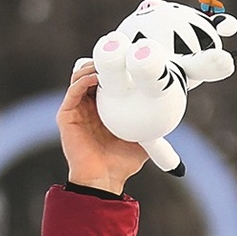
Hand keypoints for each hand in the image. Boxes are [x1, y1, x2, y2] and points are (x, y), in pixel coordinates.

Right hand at [59, 59, 148, 193]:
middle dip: (102, 62)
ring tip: (106, 63)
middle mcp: (87, 107)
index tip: (128, 57)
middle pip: (90, 74)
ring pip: (79, 78)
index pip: (104, 81)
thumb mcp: (142, 138)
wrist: (105, 180)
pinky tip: (96, 76)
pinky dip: (82, 81)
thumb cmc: (122, 163)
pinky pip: (73, 92)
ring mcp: (75, 111)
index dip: (114, 68)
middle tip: (117, 55)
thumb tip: (171, 115)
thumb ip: (151, 124)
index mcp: (102, 109)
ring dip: (92, 67)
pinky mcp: (66, 117)